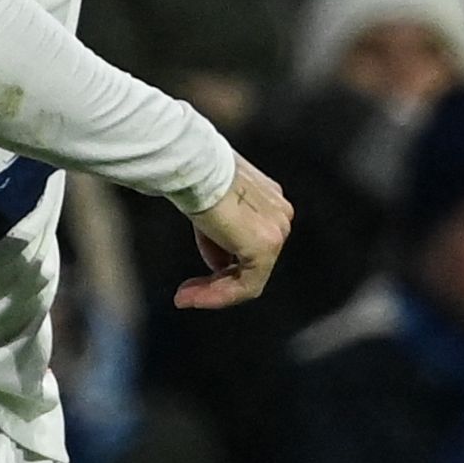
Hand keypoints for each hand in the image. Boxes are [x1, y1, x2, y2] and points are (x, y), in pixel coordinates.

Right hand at [175, 156, 290, 308]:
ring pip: (249, 277)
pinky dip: (218, 295)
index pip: (247, 243)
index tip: (192, 277)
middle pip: (250, 262)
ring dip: (213, 291)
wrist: (194, 165)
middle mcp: (279, 215)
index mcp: (267, 200)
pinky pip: (246, 284)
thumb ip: (218, 232)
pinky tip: (191, 296)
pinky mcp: (266, 246)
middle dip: (215, 282)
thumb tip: (217, 262)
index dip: (218, 264)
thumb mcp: (208, 204)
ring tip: (184, 297)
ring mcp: (277, 230)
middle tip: (185, 293)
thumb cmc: (192, 174)